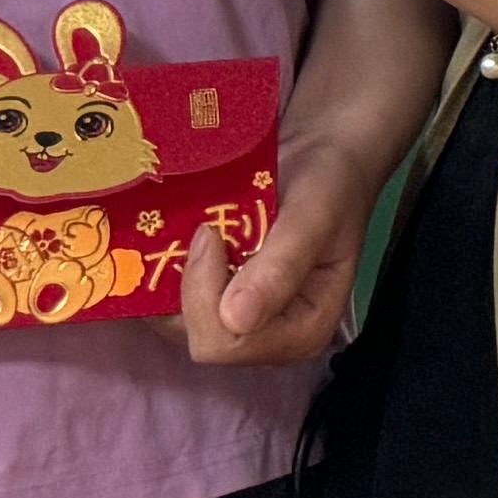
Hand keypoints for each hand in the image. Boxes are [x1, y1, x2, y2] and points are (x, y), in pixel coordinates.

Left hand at [177, 137, 380, 370]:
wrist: (325, 153)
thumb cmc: (331, 182)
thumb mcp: (314, 216)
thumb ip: (281, 267)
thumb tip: (236, 319)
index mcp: (305, 331)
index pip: (232, 343)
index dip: (207, 296)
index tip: (213, 233)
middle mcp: (271, 338)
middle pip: (202, 338)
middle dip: (190, 285)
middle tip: (205, 228)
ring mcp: (242, 322)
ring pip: (180, 323)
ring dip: (173, 277)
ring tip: (191, 230)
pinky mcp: (218, 302)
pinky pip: (174, 305)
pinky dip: (166, 273)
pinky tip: (177, 241)